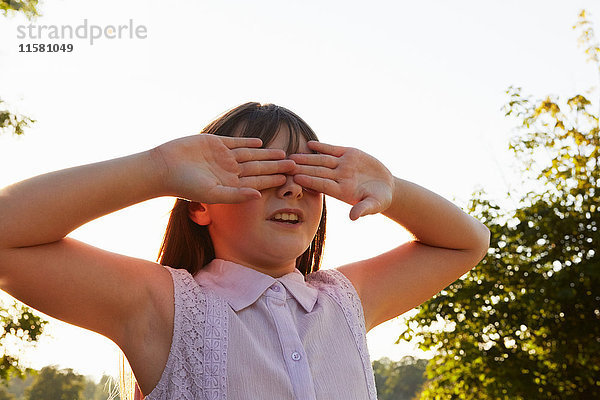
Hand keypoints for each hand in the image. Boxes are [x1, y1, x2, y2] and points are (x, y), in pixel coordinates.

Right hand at [151, 134, 294, 203]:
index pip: (257, 181)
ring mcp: (223, 156)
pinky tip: (260, 142)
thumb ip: (236, 195)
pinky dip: (248, 141)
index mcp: (230, 184)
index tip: (290, 179)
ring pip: (250, 154)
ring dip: (266, 153)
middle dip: (276, 165)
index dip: (274, 179)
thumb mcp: (213, 194)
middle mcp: (229, 171)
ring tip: (283, 152)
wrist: (164, 167)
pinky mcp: (215, 143)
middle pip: (258, 167)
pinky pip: (235, 142)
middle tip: (295, 164)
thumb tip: (259, 196)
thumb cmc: (186, 186)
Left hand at [289, 141, 393, 219]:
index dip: (310, 181)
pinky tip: (310, 144)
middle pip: (318, 172)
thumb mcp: (374, 205)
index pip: (323, 185)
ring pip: (322, 160)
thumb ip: (363, 209)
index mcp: (342, 191)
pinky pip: (333, 149)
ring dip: (307, 157)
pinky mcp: (349, 154)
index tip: (297, 178)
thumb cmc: (380, 199)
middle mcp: (339, 178)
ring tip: (293, 155)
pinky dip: (322, 146)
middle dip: (302, 168)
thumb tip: (353, 218)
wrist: (386, 186)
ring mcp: (342, 165)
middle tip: (286, 165)